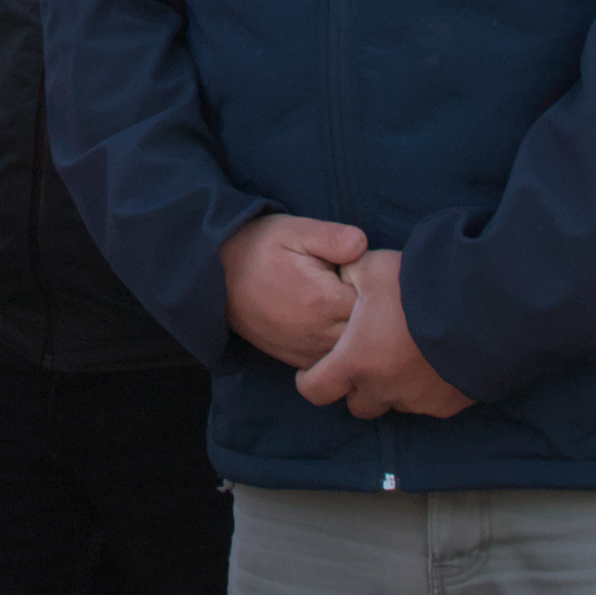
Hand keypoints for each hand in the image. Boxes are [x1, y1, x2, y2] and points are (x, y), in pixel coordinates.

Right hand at [219, 210, 368, 369]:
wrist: (214, 275)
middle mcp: (317, 333)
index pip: (376, 307)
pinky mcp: (293, 358)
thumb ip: (333, 237)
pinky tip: (337, 329)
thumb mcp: (294, 230)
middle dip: (375, 319)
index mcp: (324, 301)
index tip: (376, 277)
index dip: (381, 291)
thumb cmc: (257, 247)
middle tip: (372, 296)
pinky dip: (338, 351)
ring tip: (357, 313)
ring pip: (350, 356)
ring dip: (358, 338)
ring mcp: (305, 350)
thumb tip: (365, 245)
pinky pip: (328, 364)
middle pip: (368, 337)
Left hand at [296, 250, 475, 419]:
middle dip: (356, 387)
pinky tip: (434, 363)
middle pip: (357, 404)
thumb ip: (350, 275)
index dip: (310, 380)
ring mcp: (416, 400)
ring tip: (405, 358)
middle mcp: (382, 389)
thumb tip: (343, 277)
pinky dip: (425, 389)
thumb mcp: (373, 267)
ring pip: (394, 404)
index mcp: (355, 361)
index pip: (315, 390)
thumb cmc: (418, 287)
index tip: (313, 371)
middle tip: (366, 360)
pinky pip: (427, 404)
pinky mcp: (446, 404)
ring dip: (392, 388)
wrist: (480, 307)